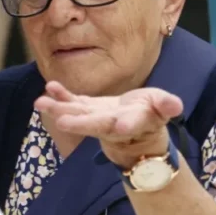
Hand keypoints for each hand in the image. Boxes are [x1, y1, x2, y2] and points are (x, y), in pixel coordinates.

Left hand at [33, 81, 182, 167]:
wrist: (135, 126)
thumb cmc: (151, 115)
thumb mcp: (163, 109)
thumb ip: (167, 106)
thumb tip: (175, 105)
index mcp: (132, 124)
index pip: (130, 126)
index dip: (127, 125)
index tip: (121, 126)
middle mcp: (110, 125)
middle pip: (95, 125)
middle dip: (79, 123)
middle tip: (62, 122)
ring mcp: (94, 118)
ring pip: (76, 115)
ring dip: (58, 109)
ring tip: (40, 103)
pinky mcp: (85, 109)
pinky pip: (71, 103)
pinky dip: (60, 96)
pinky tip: (49, 87)